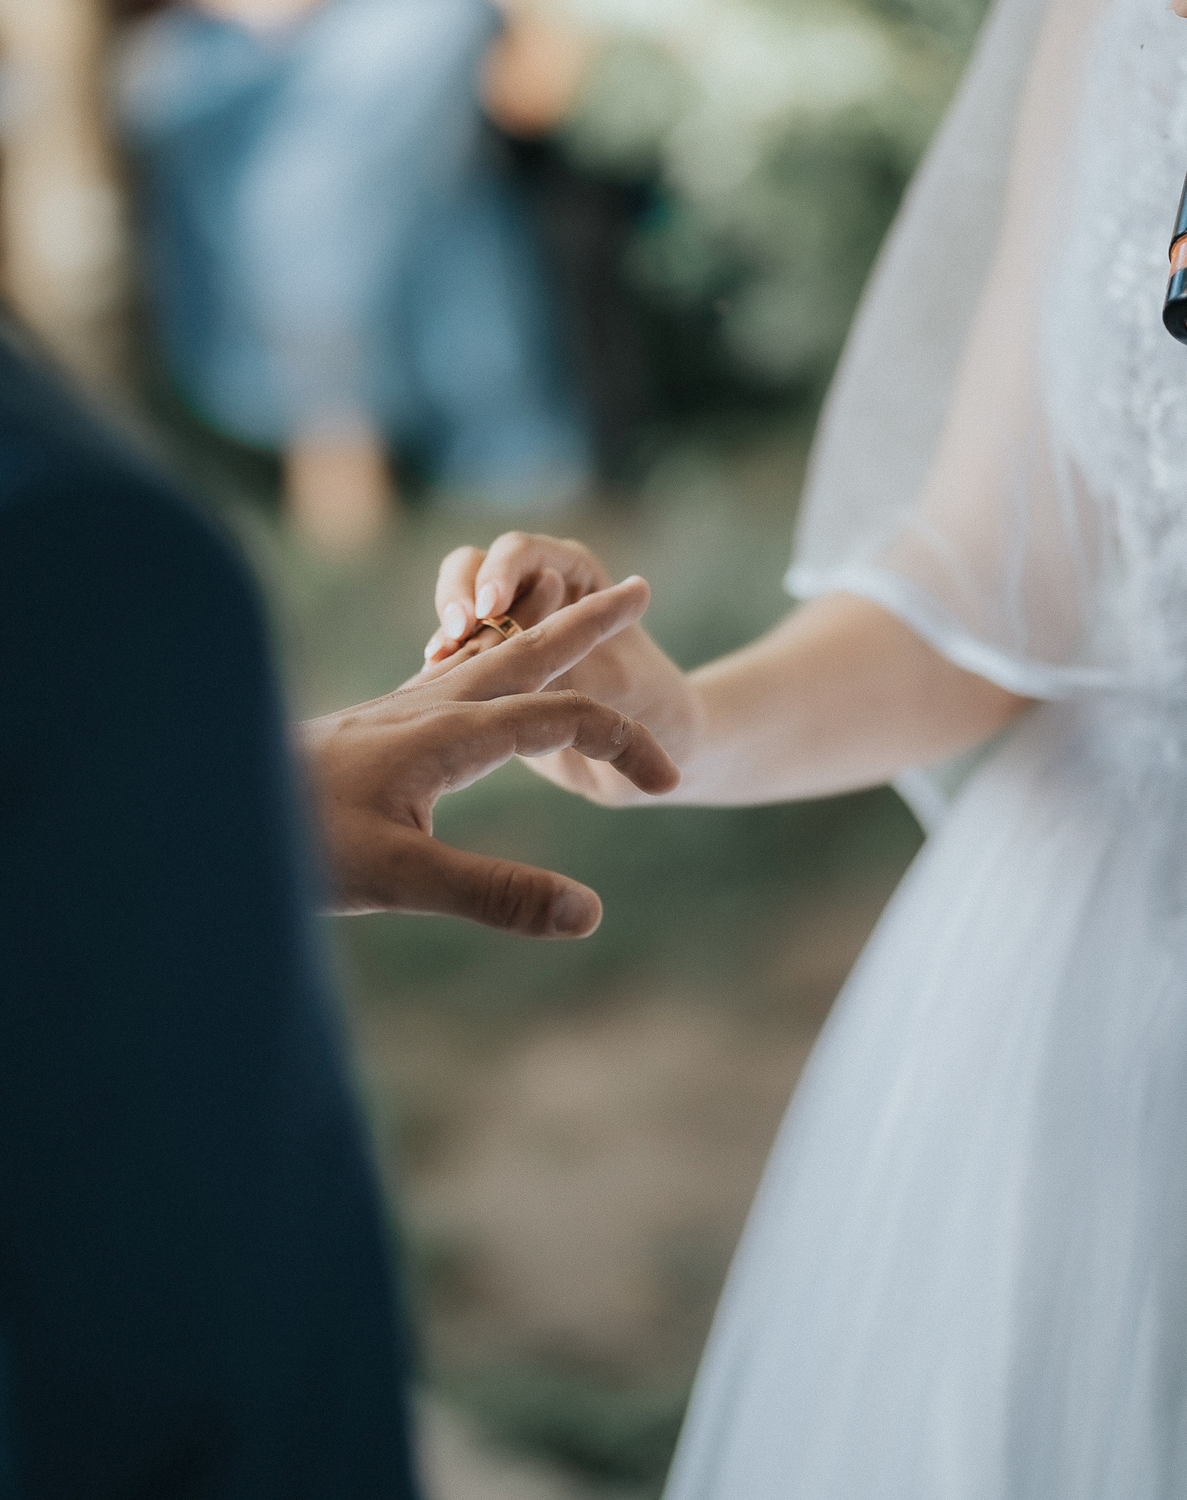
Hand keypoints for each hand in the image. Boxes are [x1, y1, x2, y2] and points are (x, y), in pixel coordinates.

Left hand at [296, 577, 678, 930]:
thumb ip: (494, 892)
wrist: (205, 805)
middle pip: (527, 650)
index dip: (623, 745)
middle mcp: (431, 706)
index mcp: (450, 733)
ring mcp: (402, 710)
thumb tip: (587, 912)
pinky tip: (477, 672)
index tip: (667, 782)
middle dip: (587, 623)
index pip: (564, 717)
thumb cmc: (298, 843)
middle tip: (636, 587)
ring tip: (570, 615)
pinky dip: (491, 658)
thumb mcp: (400, 878)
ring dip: (540, 632)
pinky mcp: (378, 726)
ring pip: (488, 655)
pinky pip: (453, 674)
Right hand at [422, 532, 701, 803]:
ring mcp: (507, 624)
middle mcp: (536, 587)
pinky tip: (434, 683)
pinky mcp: (489, 663)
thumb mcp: (610, 680)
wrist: (656, 755)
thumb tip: (507, 648)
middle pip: (473, 567)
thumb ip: (561, 659)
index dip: (498, 573)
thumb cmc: (651, 704)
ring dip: (445, 630)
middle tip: (454, 634)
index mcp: (573, 569)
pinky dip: (442, 665)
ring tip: (437, 661)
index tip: (489, 609)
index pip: (520, 551)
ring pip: (455, 608)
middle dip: (457, 595)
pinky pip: (454, 654)